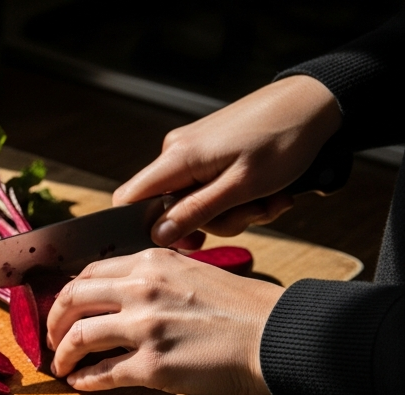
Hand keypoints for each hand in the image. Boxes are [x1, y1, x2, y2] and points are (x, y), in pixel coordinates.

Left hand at [46, 249, 284, 394]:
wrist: (279, 335)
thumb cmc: (246, 308)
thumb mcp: (195, 273)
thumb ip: (156, 278)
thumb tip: (123, 295)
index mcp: (152, 262)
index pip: (89, 273)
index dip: (69, 294)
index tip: (64, 309)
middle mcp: (142, 289)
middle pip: (72, 300)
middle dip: (53, 322)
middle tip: (51, 339)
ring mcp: (144, 327)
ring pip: (78, 337)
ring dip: (62, 354)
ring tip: (60, 365)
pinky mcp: (152, 365)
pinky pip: (102, 374)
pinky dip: (85, 380)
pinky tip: (81, 383)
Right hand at [114, 75, 340, 245]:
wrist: (314, 103)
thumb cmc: (282, 140)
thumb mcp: (242, 186)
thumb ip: (196, 212)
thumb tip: (158, 235)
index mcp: (177, 158)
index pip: (128, 199)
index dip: (144, 227)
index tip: (181, 242)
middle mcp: (178, 152)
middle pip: (170, 206)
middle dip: (212, 221)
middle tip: (252, 215)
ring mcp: (195, 151)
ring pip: (197, 200)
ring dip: (234, 210)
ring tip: (270, 200)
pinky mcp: (212, 151)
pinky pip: (213, 186)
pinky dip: (239, 196)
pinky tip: (267, 190)